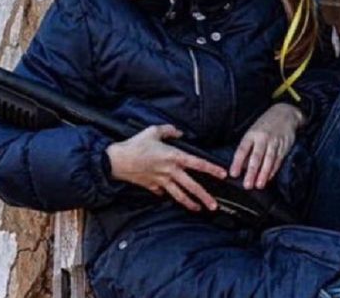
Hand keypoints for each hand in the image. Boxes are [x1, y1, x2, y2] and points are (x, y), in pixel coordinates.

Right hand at [106, 124, 226, 211]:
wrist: (116, 160)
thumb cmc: (135, 145)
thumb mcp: (153, 131)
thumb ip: (169, 130)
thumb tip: (178, 131)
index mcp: (173, 156)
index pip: (197, 163)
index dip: (211, 169)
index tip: (223, 175)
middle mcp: (170, 171)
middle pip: (191, 186)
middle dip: (204, 196)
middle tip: (214, 205)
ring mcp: (161, 181)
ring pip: (179, 195)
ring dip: (190, 203)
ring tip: (199, 209)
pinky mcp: (152, 186)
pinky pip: (162, 193)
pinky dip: (167, 195)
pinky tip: (171, 198)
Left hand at [229, 103, 304, 189]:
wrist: (285, 113)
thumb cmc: (265, 125)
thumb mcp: (253, 131)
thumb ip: (247, 148)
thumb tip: (240, 166)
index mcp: (251, 134)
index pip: (242, 149)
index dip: (237, 162)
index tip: (233, 173)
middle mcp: (262, 138)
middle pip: (256, 157)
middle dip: (251, 172)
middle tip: (247, 185)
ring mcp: (274, 142)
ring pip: (268, 160)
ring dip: (263, 174)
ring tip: (258, 185)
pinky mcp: (284, 146)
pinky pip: (278, 160)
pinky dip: (273, 170)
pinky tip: (268, 178)